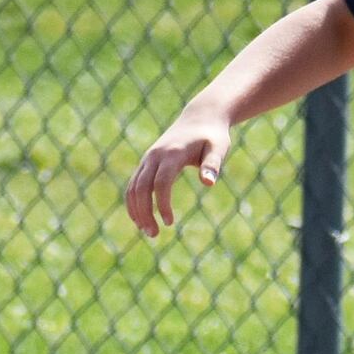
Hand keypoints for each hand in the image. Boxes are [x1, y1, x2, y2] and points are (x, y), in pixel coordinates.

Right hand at [125, 106, 230, 238]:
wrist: (200, 118)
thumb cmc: (213, 135)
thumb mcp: (219, 147)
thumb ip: (213, 164)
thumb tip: (209, 183)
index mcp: (173, 153)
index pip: (161, 182)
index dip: (162, 203)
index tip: (170, 222)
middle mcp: (155, 155)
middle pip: (141, 187)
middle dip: (144, 212)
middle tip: (154, 234)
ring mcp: (148, 159)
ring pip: (133, 187)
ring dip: (136, 210)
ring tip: (149, 231)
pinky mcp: (146, 162)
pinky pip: (134, 185)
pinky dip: (134, 202)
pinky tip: (141, 219)